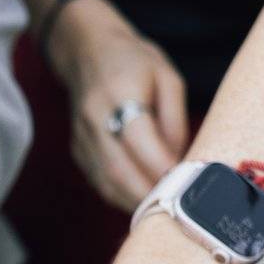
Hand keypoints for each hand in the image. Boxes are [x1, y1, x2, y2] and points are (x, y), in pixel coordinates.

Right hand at [46, 0, 188, 210]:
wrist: (87, 52)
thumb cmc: (134, 62)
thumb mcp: (167, 77)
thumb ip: (175, 119)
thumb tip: (179, 161)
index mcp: (118, 92)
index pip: (139, 140)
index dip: (162, 167)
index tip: (185, 184)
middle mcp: (94, 118)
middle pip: (119, 170)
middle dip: (149, 194)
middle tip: (177, 207)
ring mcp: (81, 138)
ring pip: (108, 183)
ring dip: (136, 201)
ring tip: (164, 210)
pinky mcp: (78, 153)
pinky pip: (101, 183)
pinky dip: (124, 196)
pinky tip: (144, 198)